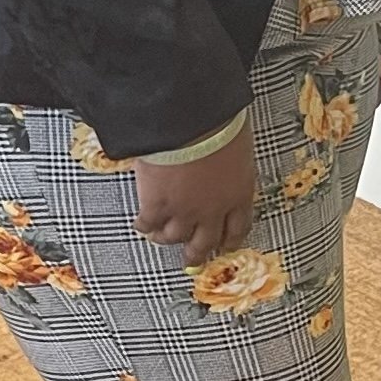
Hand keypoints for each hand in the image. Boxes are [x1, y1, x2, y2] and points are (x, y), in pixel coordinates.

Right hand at [132, 123, 258, 264]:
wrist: (188, 121)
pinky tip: (141, 224)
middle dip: (197, 253)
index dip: (230, 240)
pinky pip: (148, 224)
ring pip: (174, 237)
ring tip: (160, 238)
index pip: (238, 227)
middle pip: (205, 242)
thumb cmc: (218, 123)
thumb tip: (230, 157)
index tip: (225, 245)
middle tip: (192, 259)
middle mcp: (212, 210)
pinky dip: (143, 225)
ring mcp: (183, 211)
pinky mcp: (156, 205)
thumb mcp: (238, 144)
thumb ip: (234, 162)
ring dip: (167, 238)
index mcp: (238, 193)